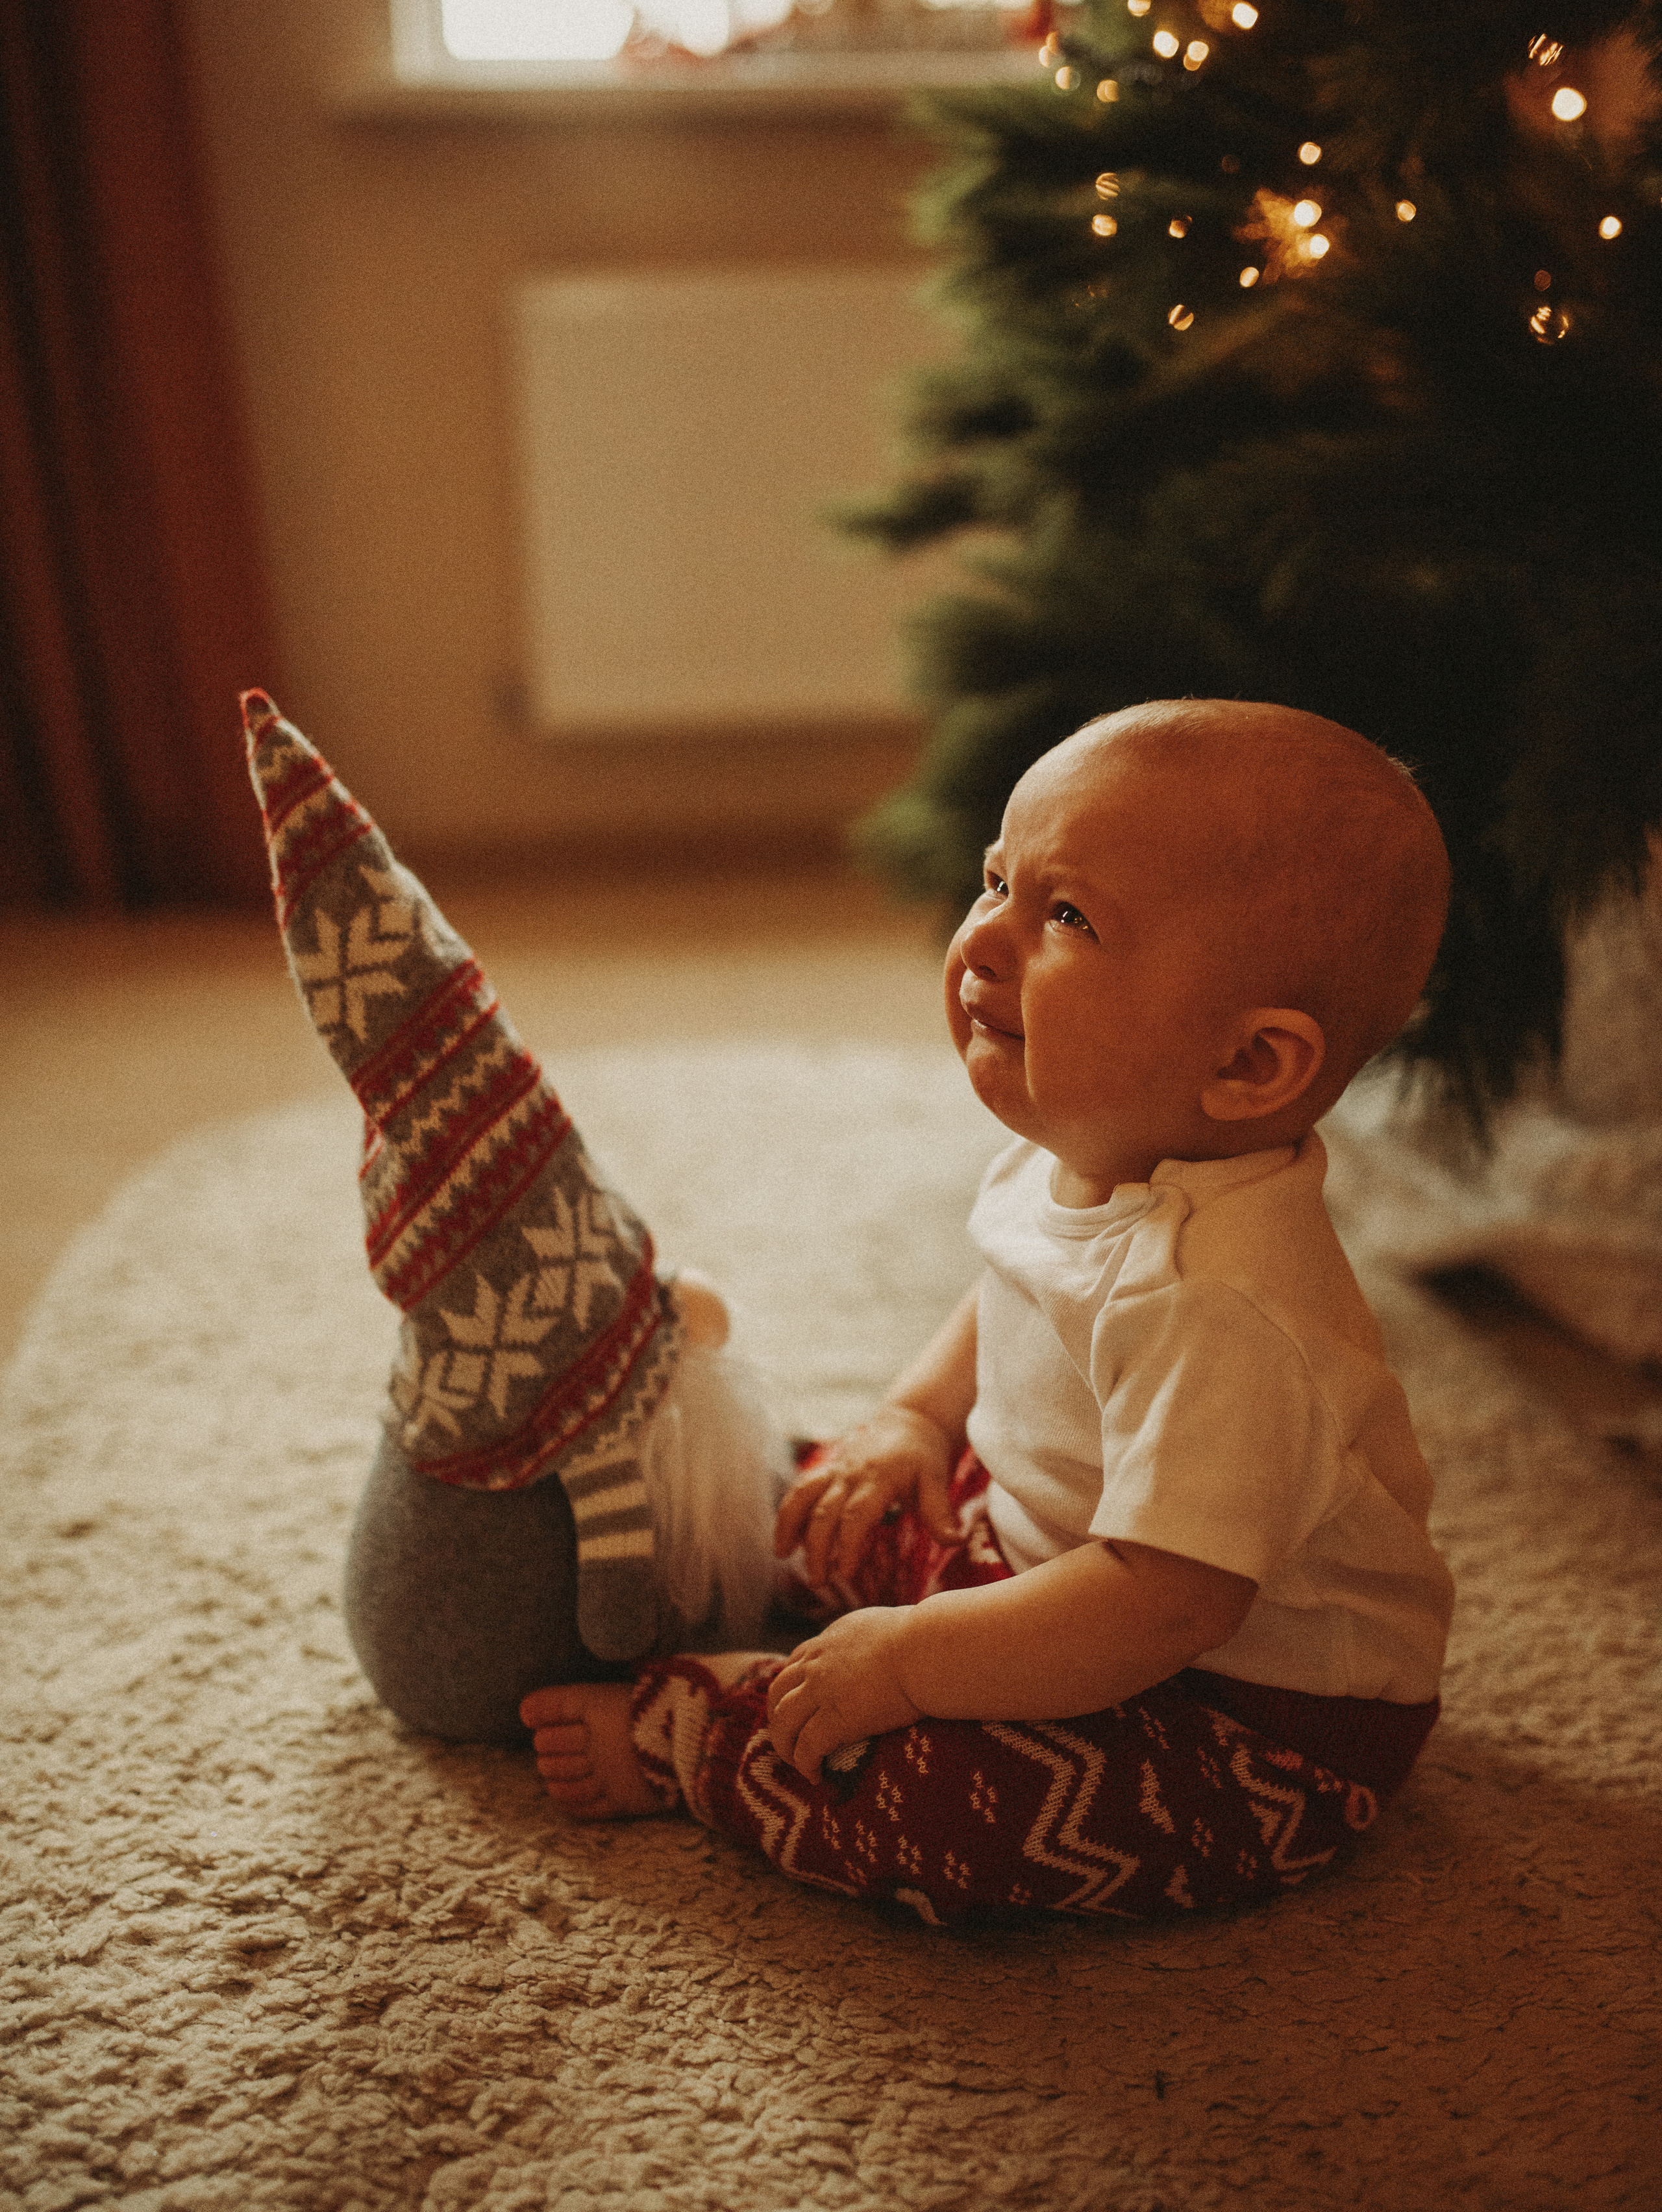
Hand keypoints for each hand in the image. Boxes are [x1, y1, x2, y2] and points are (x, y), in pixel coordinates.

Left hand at [766, 1608, 922, 1781]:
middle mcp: (819, 1662)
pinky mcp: (836, 1719)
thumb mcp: (890, 1625)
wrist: (928, 1650)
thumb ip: (881, 1638)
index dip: (792, 1687)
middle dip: (778, 1716)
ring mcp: (823, 1690)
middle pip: (778, 1691)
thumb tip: (900, 1644)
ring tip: (796, 1762)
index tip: (798, 1705)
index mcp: (832, 1639)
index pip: (797, 1662)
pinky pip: (807, 1747)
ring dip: (784, 1745)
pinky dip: (805, 1763)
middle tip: (789, 1737)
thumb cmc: (926, 1638)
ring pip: (783, 1721)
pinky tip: (815, 1776)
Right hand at [773, 1405, 957, 1584]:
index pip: (856, 1515)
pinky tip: (786, 1540)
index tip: (845, 1573)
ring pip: (803, 1495)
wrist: (910, 1421)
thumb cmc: (924, 1455)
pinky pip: (801, 1489)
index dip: (848, 1545)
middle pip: (825, 1513)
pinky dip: (789, 1512)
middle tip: (819, 1582)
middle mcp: (851, 1473)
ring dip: (790, 1526)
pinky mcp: (827, 1469)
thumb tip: (953, 1541)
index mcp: (878, 1478)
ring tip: (782, 1556)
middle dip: (817, 1549)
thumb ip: (939, 1512)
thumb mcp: (936, 1479)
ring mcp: (836, 1470)